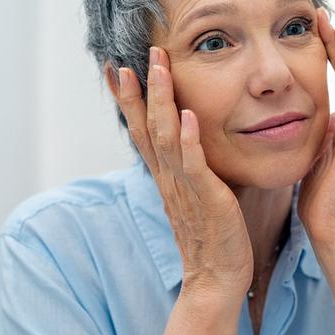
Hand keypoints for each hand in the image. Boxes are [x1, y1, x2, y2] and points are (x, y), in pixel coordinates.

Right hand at [116, 46, 252, 299]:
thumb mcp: (197, 194)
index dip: (129, 100)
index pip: (141, 130)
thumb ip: (192, 167)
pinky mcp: (206, 198)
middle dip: (138, 90)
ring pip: (165, 136)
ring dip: (161, 100)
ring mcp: (184, 187)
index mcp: (165, 176)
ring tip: (158, 67)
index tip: (117, 68)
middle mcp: (168, 177)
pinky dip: (188, 139)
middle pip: (145, 126)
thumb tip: (194, 140)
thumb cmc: (213, 235)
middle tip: (129, 56)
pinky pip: (193, 165)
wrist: (217, 277)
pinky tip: (187, 115)